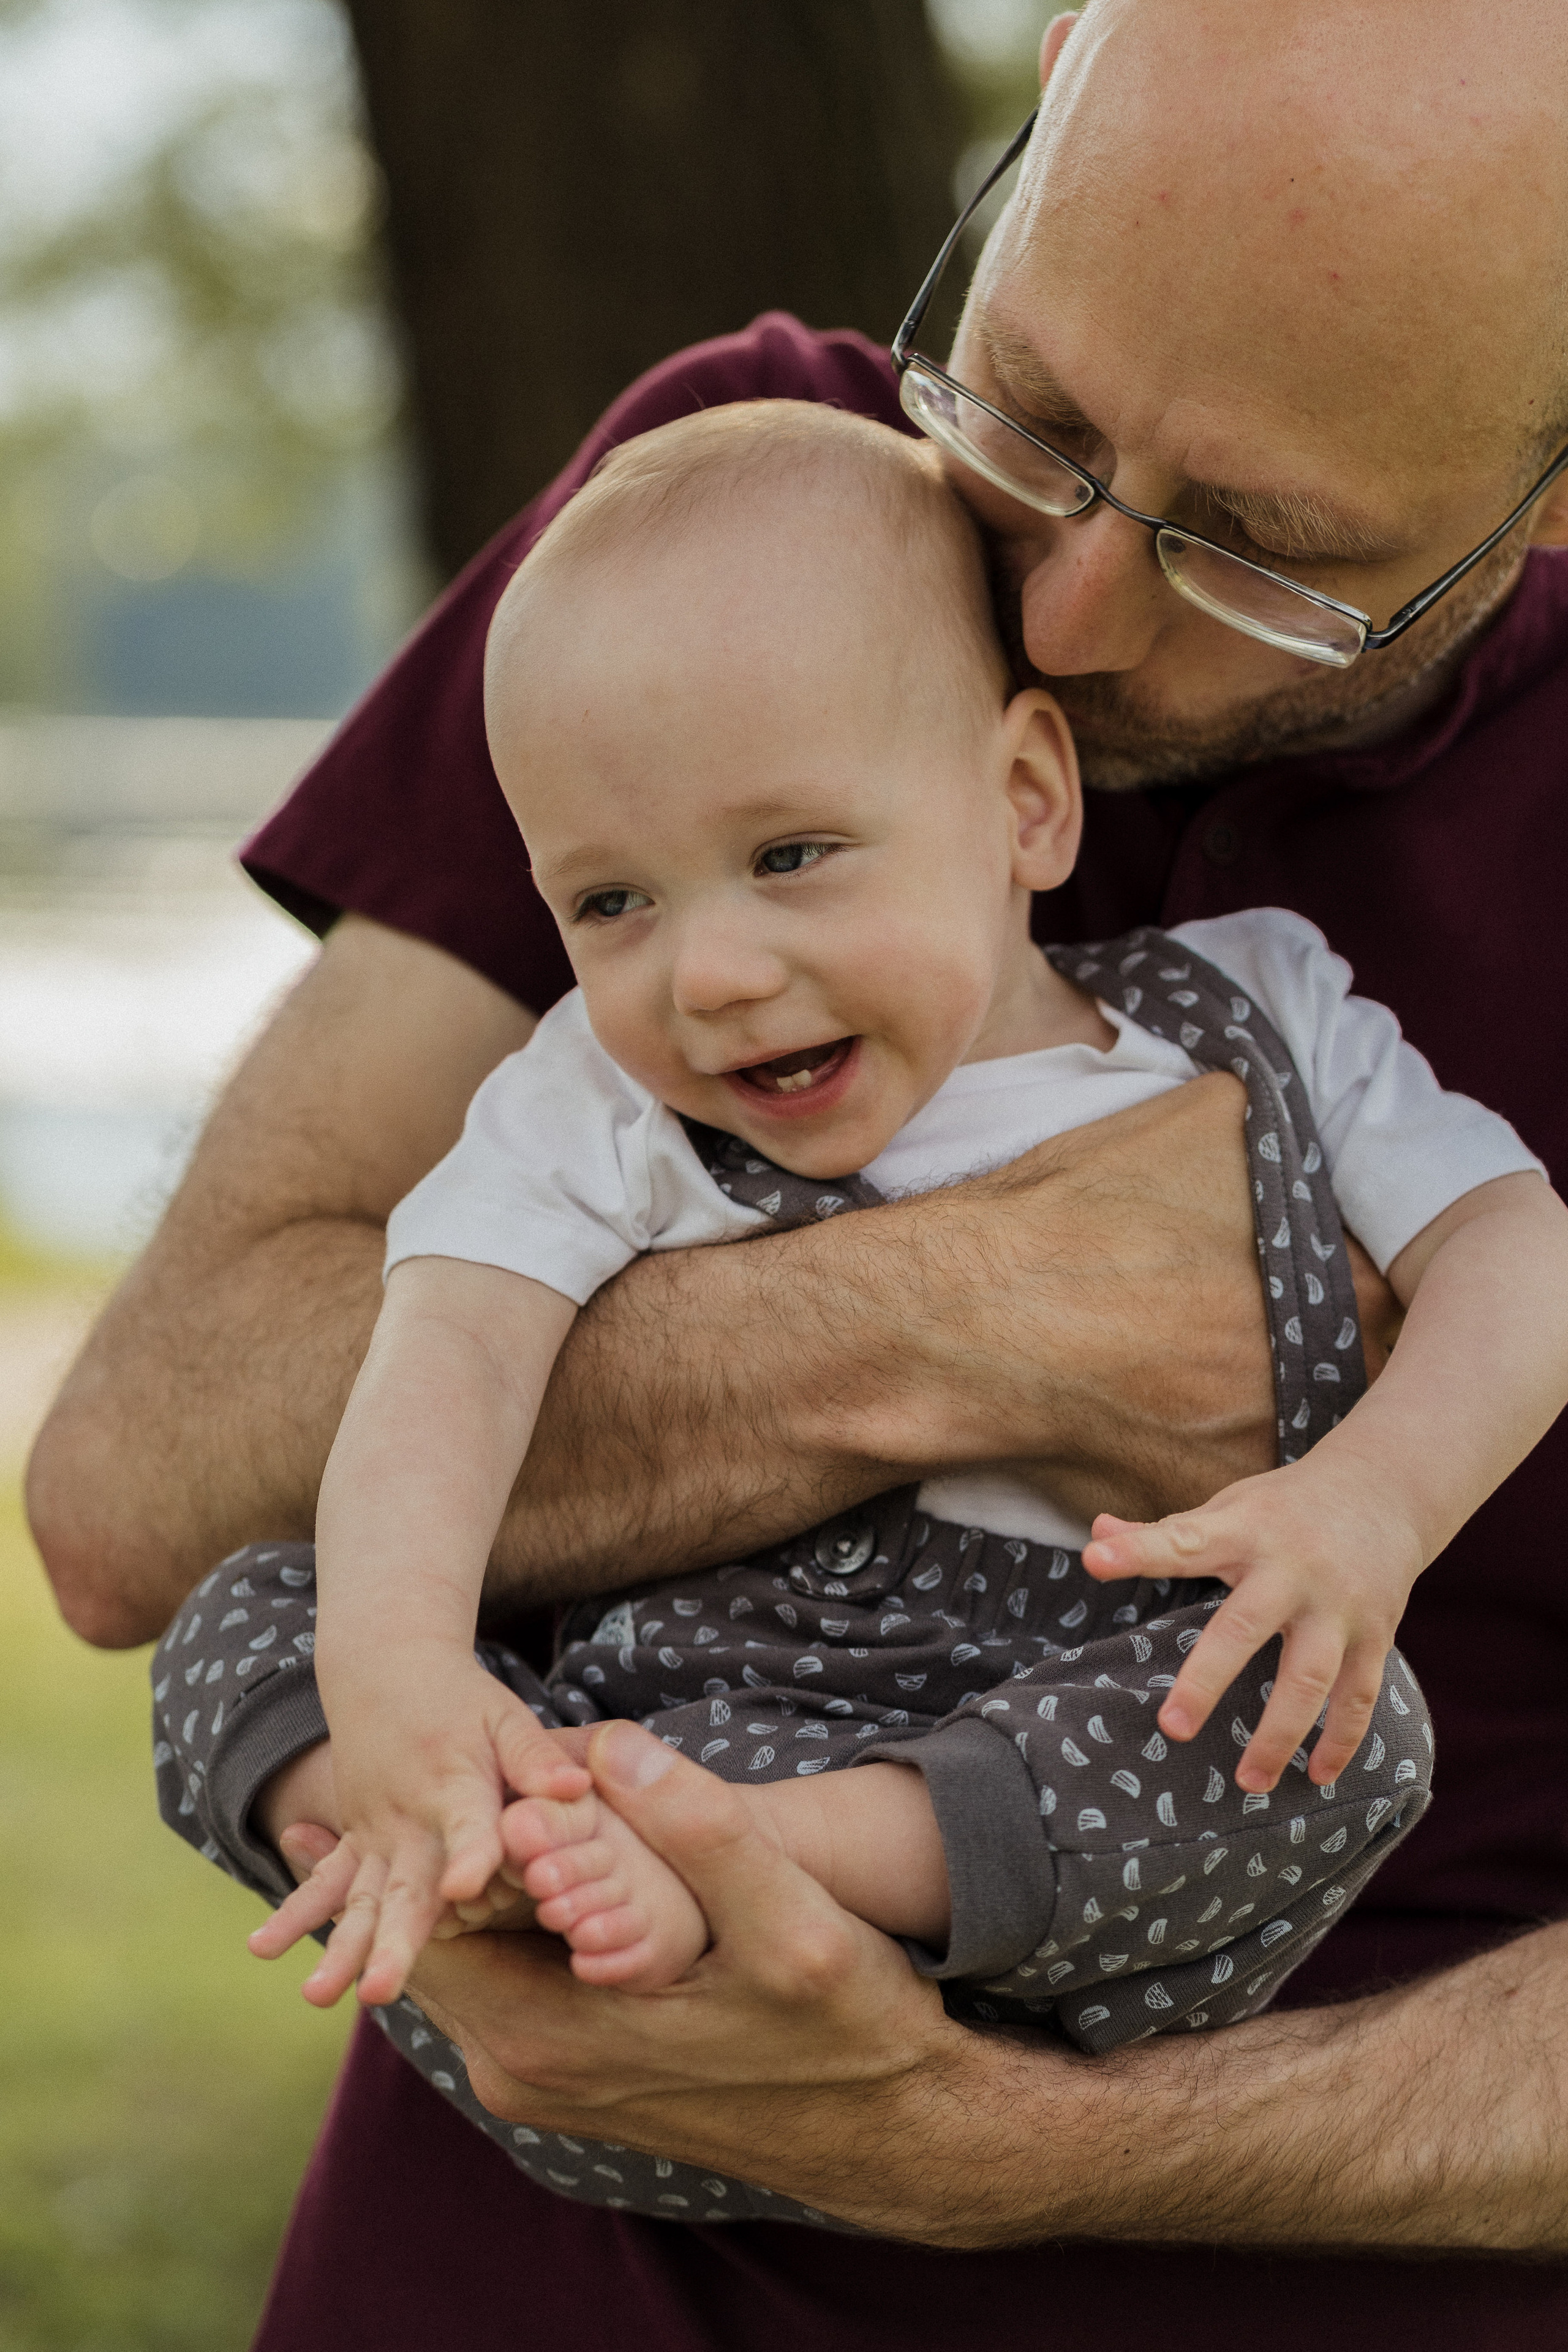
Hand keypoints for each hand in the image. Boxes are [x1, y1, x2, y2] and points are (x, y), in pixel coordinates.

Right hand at [298, 1654, 590, 2006]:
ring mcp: (374, 1832)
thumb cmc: (462, 1700)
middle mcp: (409, 1817)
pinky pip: (323, 1884)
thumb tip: (578, 1788)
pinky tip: (261, 1950)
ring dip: (340, 1950)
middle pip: (407, 1887)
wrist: (385, 1669)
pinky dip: (294, 1916)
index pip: (468, 1825)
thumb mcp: (505, 1715)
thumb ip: (537, 1758)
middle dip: (396, 1942)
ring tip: (321, 1996)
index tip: (465, 1888)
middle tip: (381, 1992)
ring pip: (360, 1900)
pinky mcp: (354, 1839)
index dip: (471, 1854)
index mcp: (455, 1784)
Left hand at [408, 1723, 959, 2176]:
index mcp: (546, 2038)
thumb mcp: (789, 1920)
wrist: (886, 2128)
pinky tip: (564, 1863)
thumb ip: (701, 1831)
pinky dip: (518, 1917)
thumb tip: (614, 1745)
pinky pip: (507, 1977)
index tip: (501, 1776)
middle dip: (463, 1852)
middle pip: (441, 1934)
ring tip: (534, 1809)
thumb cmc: (846, 2029)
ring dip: (492, 1882)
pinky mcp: (570, 2072)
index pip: (432, 1919)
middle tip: (505, 1780)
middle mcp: (520, 2071)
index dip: (453, 1834)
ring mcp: (541, 2078)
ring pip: (472, 1953)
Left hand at [1082, 1457, 1422, 1791]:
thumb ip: (1165, 1530)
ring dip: (1280, 1735)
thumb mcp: (1229, 1506)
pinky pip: (1359, 1695)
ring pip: (1311, 1678)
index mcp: (1244, 1531)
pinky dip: (1342, 1740)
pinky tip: (1319, 1777)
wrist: (1384, 1489)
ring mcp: (1338, 1606)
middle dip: (1208, 1680)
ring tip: (1248, 1783)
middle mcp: (1292, 1569)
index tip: (1094, 1559)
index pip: (1183, 1540)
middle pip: (1246, 1627)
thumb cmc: (1284, 1507)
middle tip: (1172, 1729)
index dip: (1137, 1549)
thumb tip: (1096, 1528)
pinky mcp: (1374, 1634)